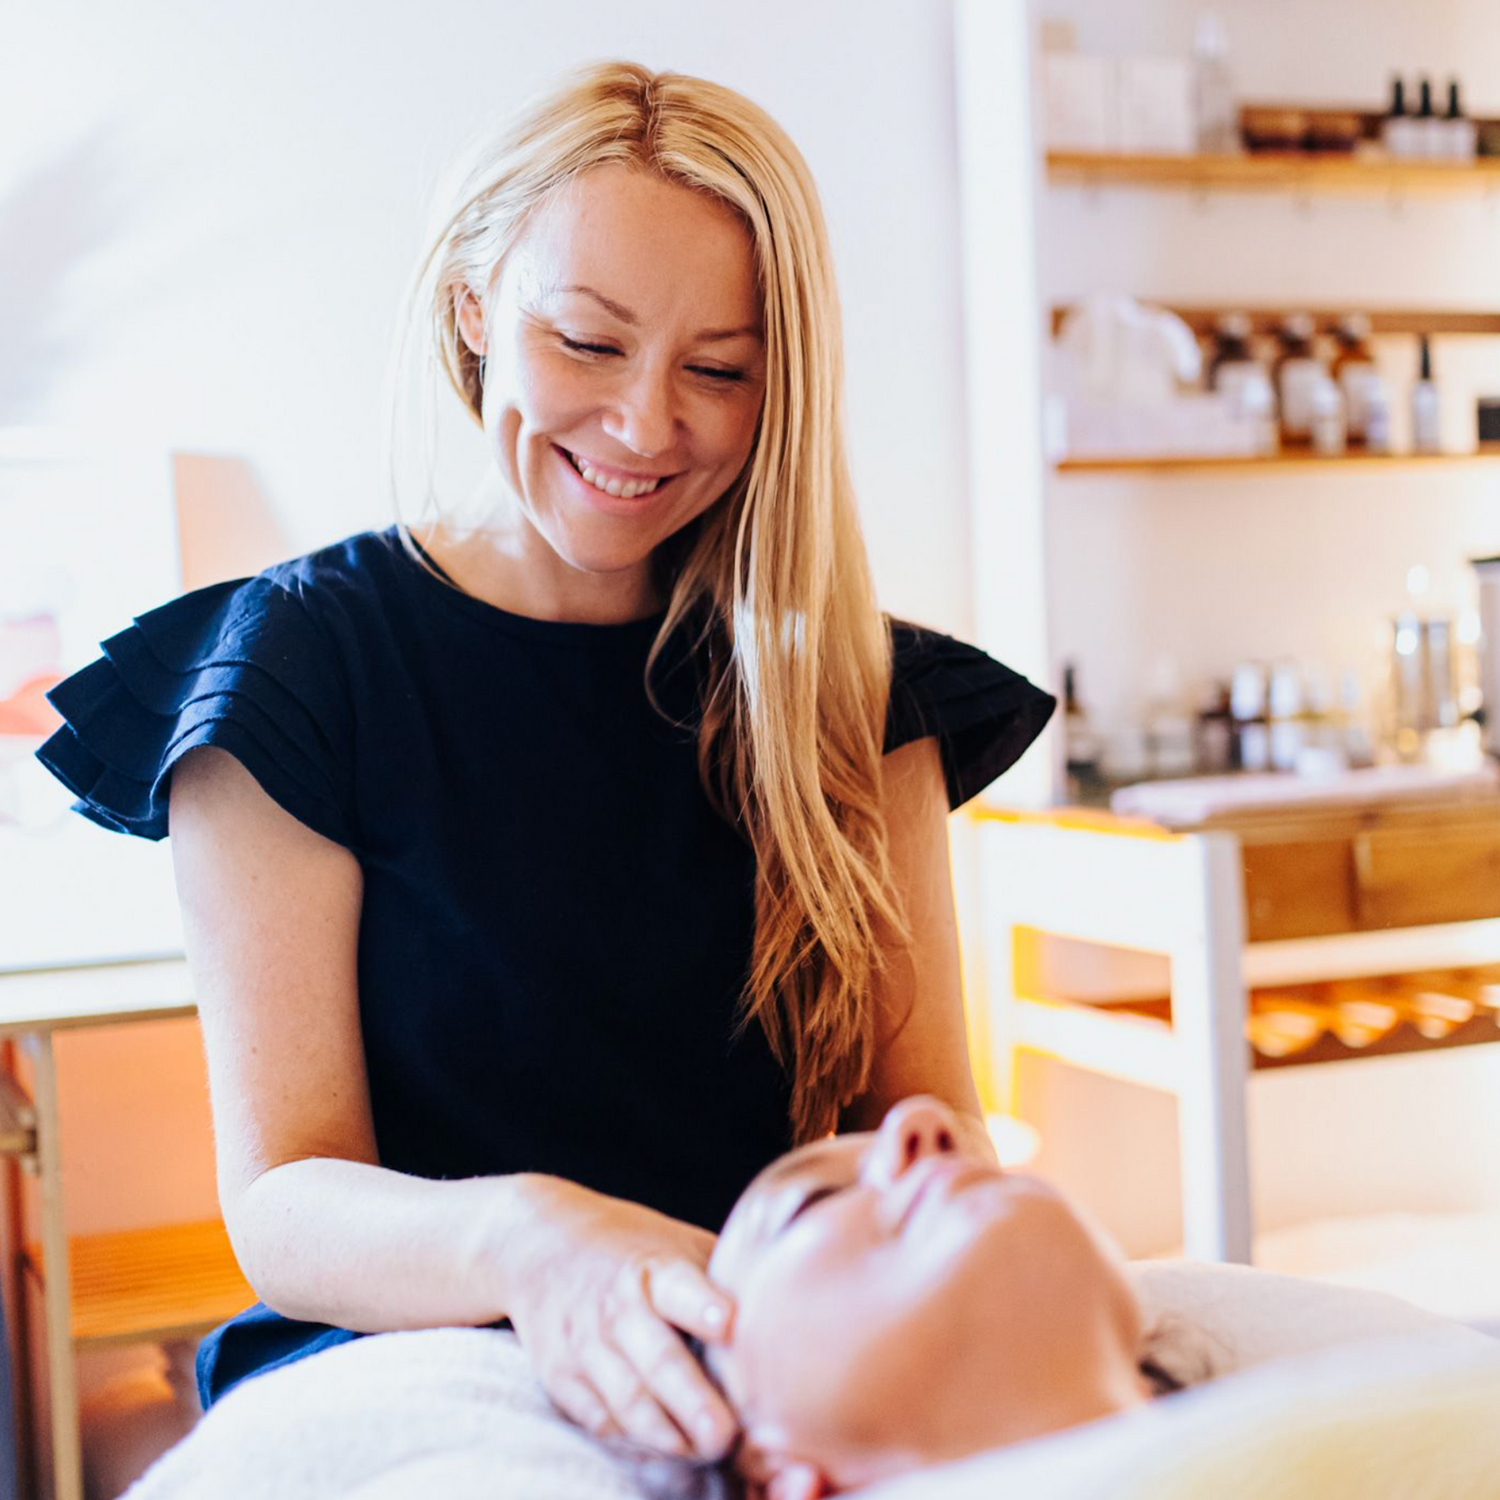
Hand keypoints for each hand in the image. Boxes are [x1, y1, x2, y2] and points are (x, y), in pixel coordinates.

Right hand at [505, 1176, 739, 1460]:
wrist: (539, 1244)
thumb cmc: (630, 1247)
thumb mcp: (676, 1243)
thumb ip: (722, 1279)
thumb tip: (790, 1313)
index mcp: (652, 1266)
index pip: (678, 1285)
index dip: (702, 1305)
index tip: (728, 1323)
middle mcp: (616, 1307)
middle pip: (657, 1362)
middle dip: (693, 1403)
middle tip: (727, 1436)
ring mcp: (585, 1346)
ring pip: (629, 1404)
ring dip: (670, 1435)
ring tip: (706, 1451)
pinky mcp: (563, 1378)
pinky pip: (604, 1422)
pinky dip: (637, 1441)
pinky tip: (669, 1445)